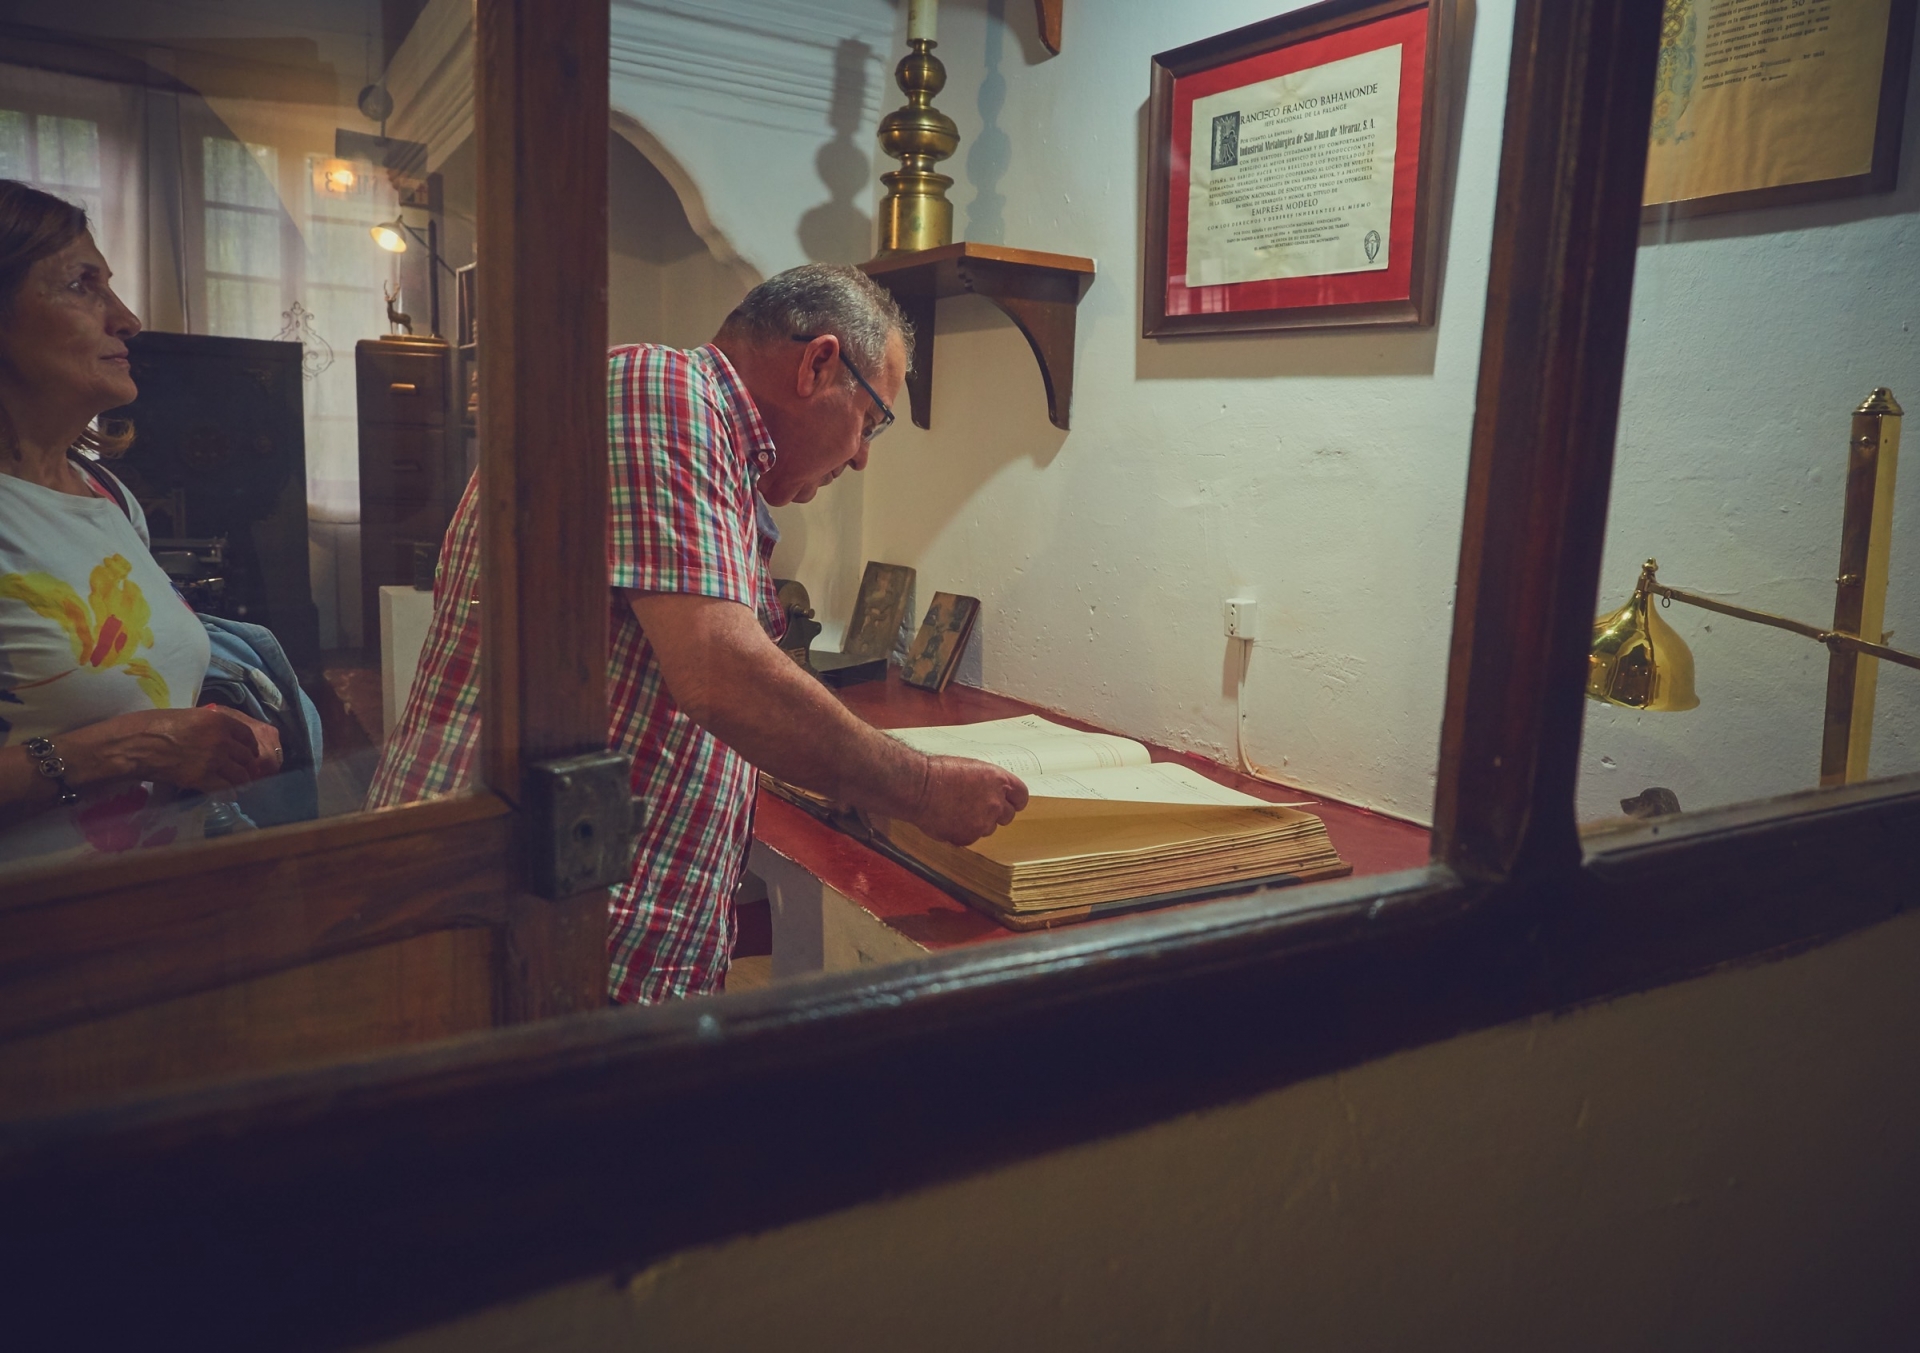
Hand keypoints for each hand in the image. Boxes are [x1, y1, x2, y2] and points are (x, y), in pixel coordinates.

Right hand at [103, 707, 280, 792]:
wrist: (135, 744)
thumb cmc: (153, 724)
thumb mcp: (188, 715)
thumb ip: (208, 725)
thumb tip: (217, 733)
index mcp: (219, 720)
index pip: (247, 735)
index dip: (250, 745)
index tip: (248, 752)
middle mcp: (222, 740)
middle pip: (246, 756)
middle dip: (246, 765)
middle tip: (244, 770)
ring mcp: (214, 761)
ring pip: (240, 775)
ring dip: (241, 781)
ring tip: (240, 785)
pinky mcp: (202, 779)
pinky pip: (225, 789)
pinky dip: (229, 793)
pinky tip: (227, 794)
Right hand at [909, 756, 1028, 845]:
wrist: (919, 787)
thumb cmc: (938, 772)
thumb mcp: (971, 768)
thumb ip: (988, 783)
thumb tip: (993, 793)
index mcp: (998, 780)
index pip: (1022, 796)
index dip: (1014, 801)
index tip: (1009, 803)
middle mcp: (995, 802)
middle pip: (1008, 816)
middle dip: (996, 814)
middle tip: (977, 808)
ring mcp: (983, 821)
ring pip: (989, 828)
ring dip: (978, 823)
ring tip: (957, 811)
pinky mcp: (969, 836)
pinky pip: (971, 838)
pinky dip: (962, 832)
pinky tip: (948, 819)